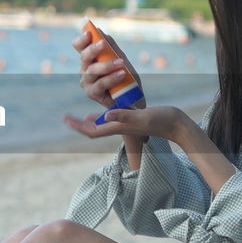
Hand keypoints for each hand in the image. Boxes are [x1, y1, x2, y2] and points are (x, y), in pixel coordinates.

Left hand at [63, 105, 186, 141]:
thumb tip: (105, 115)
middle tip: (65, 118)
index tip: (65, 119)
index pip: (92, 131)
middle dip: (78, 125)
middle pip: (93, 130)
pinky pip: (112, 119)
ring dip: (88, 122)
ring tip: (77, 117)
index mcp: (118, 126)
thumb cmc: (160, 120)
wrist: (175, 124)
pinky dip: (103, 115)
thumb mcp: (141, 115)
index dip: (77, 126)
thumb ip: (124, 115)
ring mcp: (125, 124)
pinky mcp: (132, 119)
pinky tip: (100, 111)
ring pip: (101, 125)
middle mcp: (119, 126)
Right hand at [71, 30, 143, 109]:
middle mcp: (84, 70)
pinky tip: (122, 74)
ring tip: (121, 62)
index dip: (82, 39)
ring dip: (107, 65)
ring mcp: (87, 82)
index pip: (79, 46)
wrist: (132, 98)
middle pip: (84, 57)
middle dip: (93, 49)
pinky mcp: (92, 94)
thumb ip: (111, 47)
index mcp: (88, 59)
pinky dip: (111, 78)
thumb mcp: (120, 58)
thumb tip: (100, 31)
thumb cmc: (125, 77)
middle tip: (103, 43)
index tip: (88, 33)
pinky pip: (100, 84)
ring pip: (92, 71)